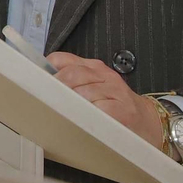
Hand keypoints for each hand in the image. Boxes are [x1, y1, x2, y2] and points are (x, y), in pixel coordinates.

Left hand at [46, 52, 166, 151]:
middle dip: (55, 89)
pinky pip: (98, 109)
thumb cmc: (116, 105)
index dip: (46, 70)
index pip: (62, 59)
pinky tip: (82, 120)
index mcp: (93, 67)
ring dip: (69, 103)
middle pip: (71, 75)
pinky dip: (87, 115)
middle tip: (43, 100)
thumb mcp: (94, 87)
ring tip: (60, 112)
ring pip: (82, 92)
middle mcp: (104, 75)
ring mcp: (114, 92)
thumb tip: (40, 83)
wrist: (149, 122)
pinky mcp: (122, 111)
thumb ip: (71, 83)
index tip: (34, 82)